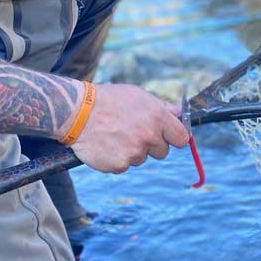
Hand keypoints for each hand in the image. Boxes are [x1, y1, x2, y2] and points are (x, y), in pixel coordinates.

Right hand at [70, 82, 189, 173]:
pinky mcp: (119, 165)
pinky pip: (124, 166)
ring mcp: (135, 153)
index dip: (175, 138)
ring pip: (141, 158)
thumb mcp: (137, 95)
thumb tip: (179, 113)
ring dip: (132, 151)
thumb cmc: (109, 100)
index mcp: (157, 117)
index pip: (182, 138)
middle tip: (133, 133)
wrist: (78, 112)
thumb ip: (161, 106)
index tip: (169, 137)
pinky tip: (106, 144)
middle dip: (152, 145)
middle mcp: (149, 136)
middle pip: (162, 152)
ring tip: (114, 135)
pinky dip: (116, 158)